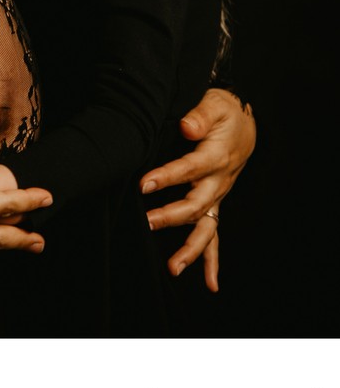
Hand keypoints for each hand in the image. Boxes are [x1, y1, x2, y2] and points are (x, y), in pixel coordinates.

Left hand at [140, 88, 254, 288]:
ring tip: (172, 268)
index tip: (144, 184)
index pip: (190, 168)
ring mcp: (218, 196)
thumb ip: (200, 115)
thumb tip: (187, 127)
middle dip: (171, 216)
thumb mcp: (215, 103)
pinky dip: (212, 261)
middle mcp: (219, 181)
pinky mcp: (215, 203)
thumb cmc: (224, 111)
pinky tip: (210, 284)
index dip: (167, 177)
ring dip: (190, 250)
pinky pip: (214, 235)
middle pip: (196, 204)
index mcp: (217, 155)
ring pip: (206, 228)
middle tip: (146, 222)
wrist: (244, 123)